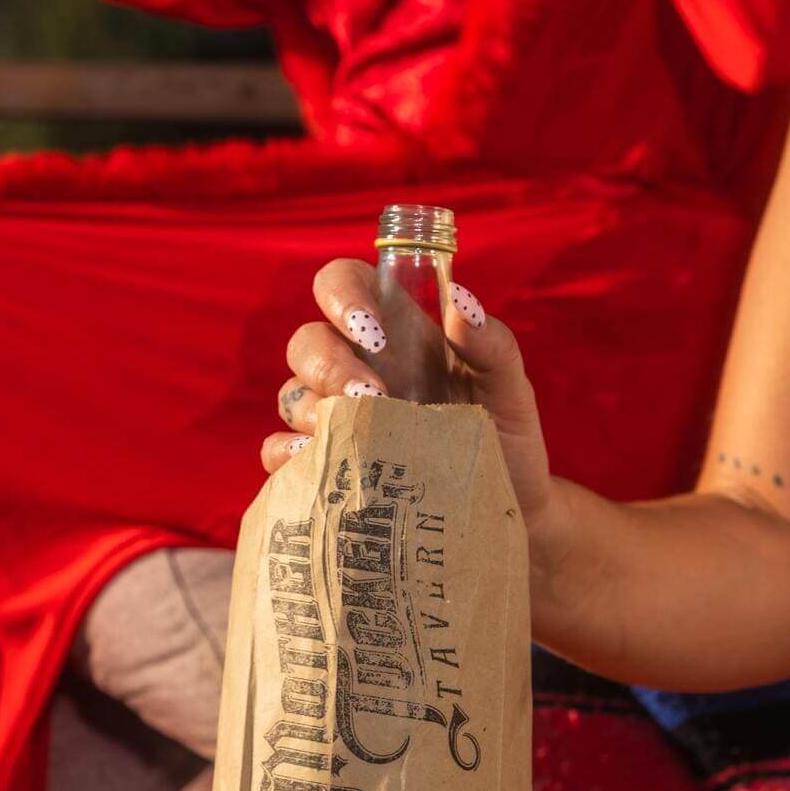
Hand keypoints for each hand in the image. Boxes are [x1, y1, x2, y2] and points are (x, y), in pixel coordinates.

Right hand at [261, 258, 556, 537]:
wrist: (507, 507)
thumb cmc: (505, 437)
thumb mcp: (509, 388)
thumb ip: (492, 343)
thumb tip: (460, 303)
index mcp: (397, 333)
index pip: (345, 283)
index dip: (342, 294)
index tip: (372, 332)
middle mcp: (357, 367)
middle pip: (306, 342)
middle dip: (328, 364)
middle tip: (371, 396)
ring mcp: (336, 415)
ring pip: (292, 396)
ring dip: (314, 412)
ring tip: (360, 440)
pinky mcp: (325, 463)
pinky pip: (280, 453)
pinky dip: (291, 457)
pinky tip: (326, 468)